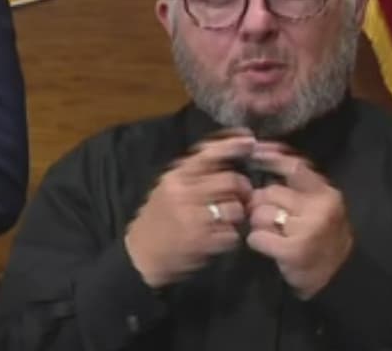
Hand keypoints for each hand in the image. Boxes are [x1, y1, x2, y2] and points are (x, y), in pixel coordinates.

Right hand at [124, 131, 254, 288]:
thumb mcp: (169, 188)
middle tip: (243, 196)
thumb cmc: (160, 216)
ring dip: (239, 214)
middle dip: (244, 188)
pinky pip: (232, 234)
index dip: (231, 145)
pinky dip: (231, 236)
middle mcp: (183, 193)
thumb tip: (223, 151)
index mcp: (176, 177)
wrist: (142, 251)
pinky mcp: (201, 241)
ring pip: (235, 208)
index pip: (207, 154)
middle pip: (231, 180)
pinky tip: (220, 236)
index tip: (249, 140)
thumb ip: (193, 172)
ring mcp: (192, 217)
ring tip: (230, 219)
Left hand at [246, 145, 352, 298]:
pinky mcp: (293, 250)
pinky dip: (257, 242)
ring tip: (276, 234)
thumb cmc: (319, 237)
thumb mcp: (317, 206)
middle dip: (262, 204)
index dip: (272, 157)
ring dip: (260, 225)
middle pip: (268, 192)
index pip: (295, 167)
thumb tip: (265, 151)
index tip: (256, 151)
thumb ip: (297, 184)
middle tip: (275, 220)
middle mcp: (319, 209)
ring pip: (259, 214)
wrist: (335, 278)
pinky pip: (255, 236)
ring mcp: (308, 229)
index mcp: (326, 194)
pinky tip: (270, 247)